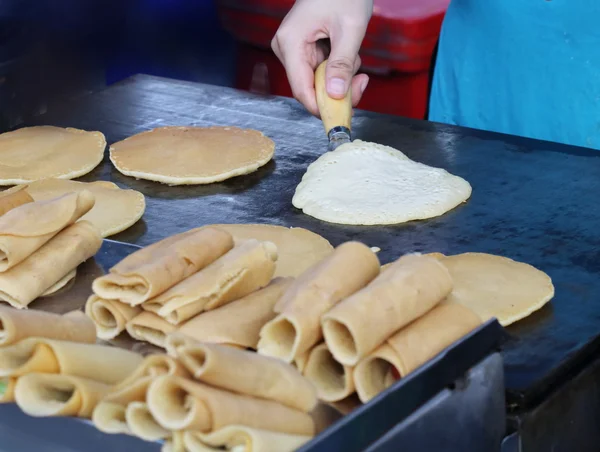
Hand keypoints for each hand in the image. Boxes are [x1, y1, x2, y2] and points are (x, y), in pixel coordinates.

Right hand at [271, 0, 372, 115]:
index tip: (342, 115)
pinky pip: (320, 72)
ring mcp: (293, 50)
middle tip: (361, 80)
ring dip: (340, 76)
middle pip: (310, 88)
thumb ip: (342, 64)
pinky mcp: (302, 50)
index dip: (321, 107)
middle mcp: (286, 49)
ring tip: (353, 53)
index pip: (301, 89)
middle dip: (338, 88)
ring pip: (318, 82)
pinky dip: (337, 68)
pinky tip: (346, 51)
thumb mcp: (350, 29)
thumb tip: (335, 94)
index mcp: (291, 43)